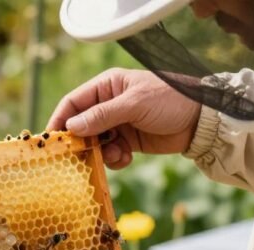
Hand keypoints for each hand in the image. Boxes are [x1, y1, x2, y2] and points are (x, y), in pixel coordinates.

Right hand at [47, 68, 201, 169]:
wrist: (201, 120)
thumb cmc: (170, 100)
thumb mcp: (134, 104)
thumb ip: (102, 115)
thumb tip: (72, 127)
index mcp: (107, 86)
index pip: (73, 103)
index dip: (60, 120)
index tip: (52, 141)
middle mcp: (108, 104)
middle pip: (80, 126)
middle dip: (81, 142)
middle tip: (79, 157)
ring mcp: (117, 123)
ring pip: (94, 143)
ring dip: (99, 153)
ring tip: (116, 155)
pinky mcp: (127, 141)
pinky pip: (109, 153)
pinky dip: (114, 159)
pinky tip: (127, 158)